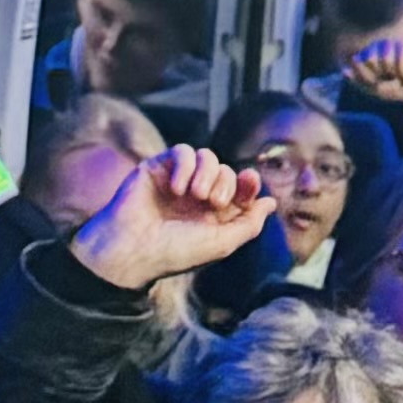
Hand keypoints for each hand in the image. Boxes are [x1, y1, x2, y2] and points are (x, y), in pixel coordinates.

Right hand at [70, 143, 268, 294]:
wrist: (132, 248)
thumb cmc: (175, 251)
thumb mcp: (221, 244)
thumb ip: (249, 224)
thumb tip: (271, 202)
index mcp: (214, 216)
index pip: (241, 191)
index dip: (249, 183)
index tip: (250, 181)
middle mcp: (197, 198)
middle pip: (227, 172)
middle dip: (227, 183)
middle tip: (213, 202)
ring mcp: (178, 181)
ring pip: (207, 157)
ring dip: (208, 172)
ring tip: (195, 195)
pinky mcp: (158, 168)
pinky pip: (183, 151)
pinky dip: (186, 165)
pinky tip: (177, 188)